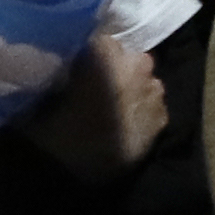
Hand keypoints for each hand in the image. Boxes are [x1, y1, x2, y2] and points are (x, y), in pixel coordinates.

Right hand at [21, 35, 170, 179]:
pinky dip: (144, 108)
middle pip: (131, 57)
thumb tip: (72, 59)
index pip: (103, 40)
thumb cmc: (52, 129)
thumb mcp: (49, 90)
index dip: (92, 53)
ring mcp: (155, 92)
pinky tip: (127, 123)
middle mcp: (138, 67)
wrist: (73, 175)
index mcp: (106, 56)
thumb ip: (67, 67)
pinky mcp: (164, 117)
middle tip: (99, 85)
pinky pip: (154, 103)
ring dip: (134, 87)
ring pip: (146, 79)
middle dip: (118, 67)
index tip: (83, 65)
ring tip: (113, 106)